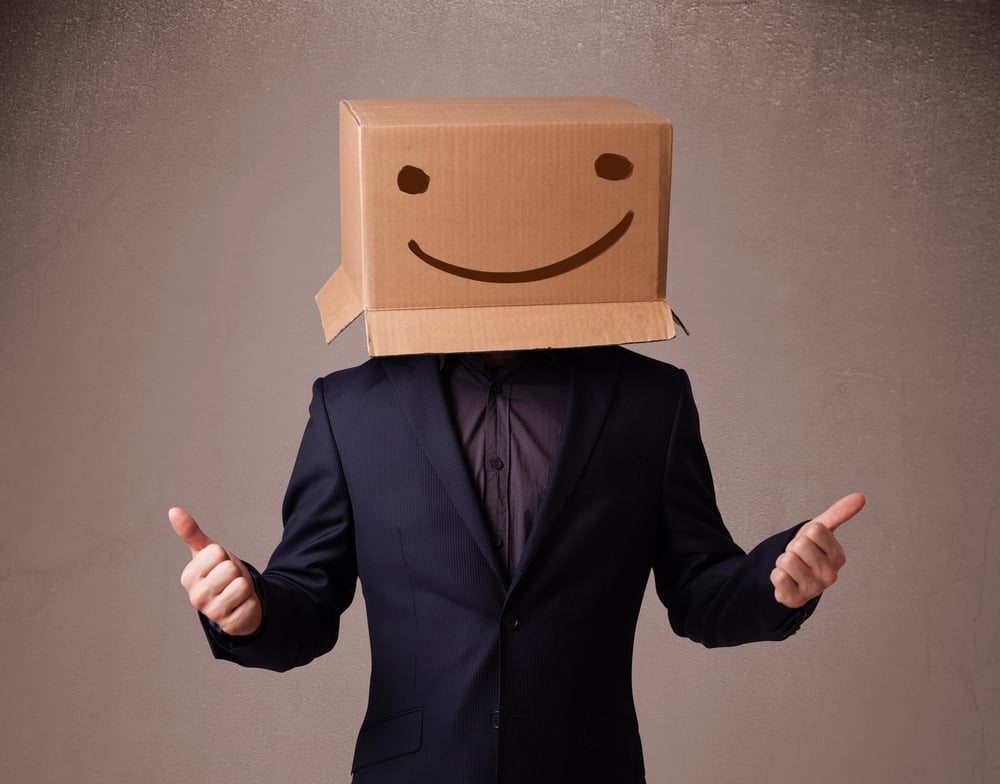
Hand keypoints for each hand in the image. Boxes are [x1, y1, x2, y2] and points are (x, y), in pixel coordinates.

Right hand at [169, 507, 262, 636]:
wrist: (238, 600)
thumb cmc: (221, 574)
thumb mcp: (207, 552)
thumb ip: (192, 533)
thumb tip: (173, 511)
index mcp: (188, 577)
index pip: (216, 552)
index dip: (224, 556)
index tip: (219, 565)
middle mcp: (196, 597)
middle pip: (229, 568)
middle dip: (235, 571)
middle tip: (230, 580)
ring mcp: (212, 613)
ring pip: (241, 585)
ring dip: (244, 586)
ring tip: (236, 591)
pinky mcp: (230, 624)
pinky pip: (250, 602)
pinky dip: (251, 601)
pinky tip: (242, 605)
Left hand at [771, 492, 865, 608]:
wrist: (791, 578)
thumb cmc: (807, 554)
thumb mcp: (820, 532)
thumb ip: (838, 514)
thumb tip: (859, 498)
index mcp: (838, 556)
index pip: (815, 530)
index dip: (806, 534)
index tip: (809, 543)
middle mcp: (829, 575)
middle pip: (800, 545)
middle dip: (792, 548)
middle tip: (798, 557)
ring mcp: (813, 589)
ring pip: (787, 560)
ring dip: (783, 562)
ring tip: (792, 568)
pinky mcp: (796, 599)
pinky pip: (778, 577)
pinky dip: (776, 575)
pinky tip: (786, 580)